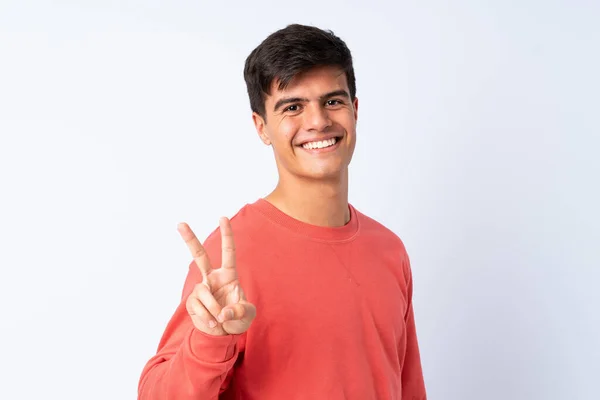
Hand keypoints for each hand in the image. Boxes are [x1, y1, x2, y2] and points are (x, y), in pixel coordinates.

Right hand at [177, 217, 255, 335]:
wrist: (223, 334)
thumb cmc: (238, 318)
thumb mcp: (247, 315)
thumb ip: (240, 311)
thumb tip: (223, 312)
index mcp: (228, 275)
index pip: (228, 252)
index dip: (226, 235)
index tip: (222, 218)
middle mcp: (212, 278)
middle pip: (199, 256)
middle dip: (189, 239)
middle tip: (180, 223)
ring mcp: (201, 289)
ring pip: (203, 293)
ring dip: (214, 309)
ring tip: (220, 320)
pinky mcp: (192, 302)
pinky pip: (198, 307)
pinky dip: (207, 318)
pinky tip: (212, 323)